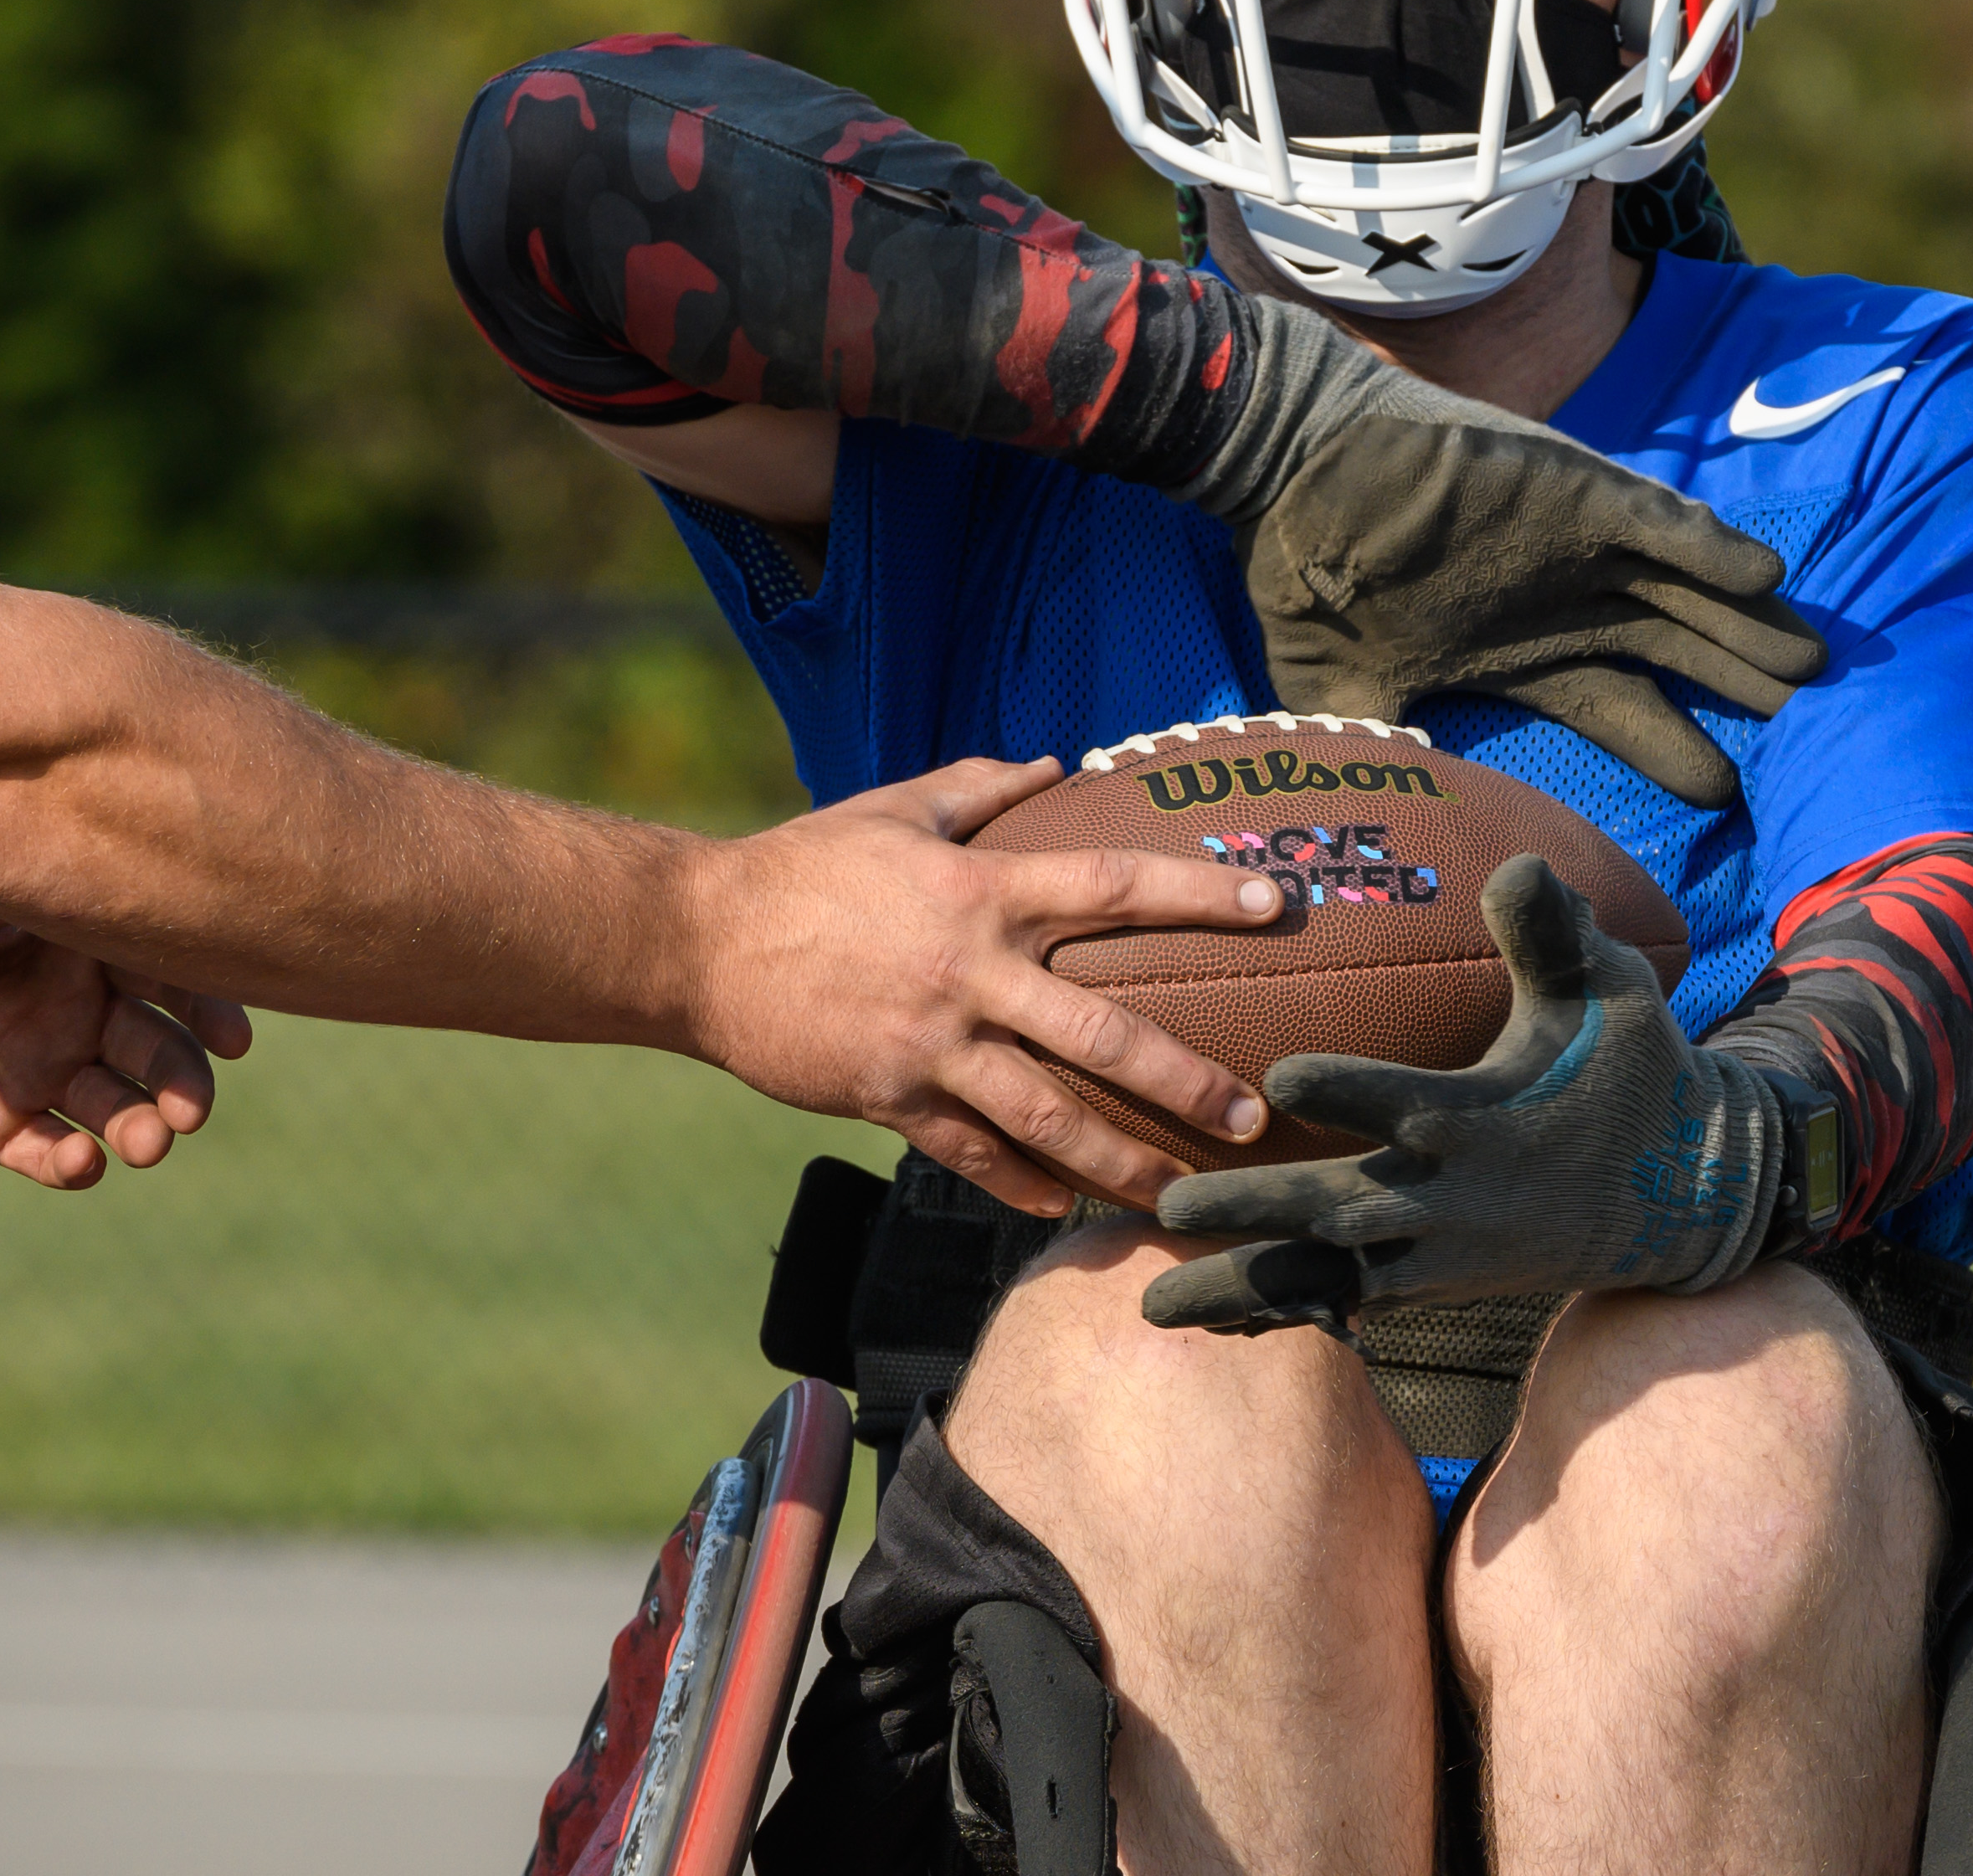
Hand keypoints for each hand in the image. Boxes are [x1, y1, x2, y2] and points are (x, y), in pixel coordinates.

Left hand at [0, 858, 254, 1190]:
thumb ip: (14, 879)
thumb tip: (85, 850)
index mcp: (81, 940)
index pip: (166, 969)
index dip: (208, 1003)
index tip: (233, 1036)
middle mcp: (77, 1004)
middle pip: (158, 1046)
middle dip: (183, 1077)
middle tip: (187, 1108)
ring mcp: (41, 1066)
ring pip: (118, 1104)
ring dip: (141, 1125)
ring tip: (143, 1142)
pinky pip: (50, 1150)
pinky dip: (71, 1162)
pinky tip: (76, 1162)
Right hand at [679, 758, 1283, 1214]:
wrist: (697, 940)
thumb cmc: (800, 867)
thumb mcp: (892, 809)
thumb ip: (981, 786)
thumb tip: (1059, 763)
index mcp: (980, 892)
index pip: (1113, 886)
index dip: (1198, 894)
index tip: (1275, 906)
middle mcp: (969, 973)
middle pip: (1101, 1033)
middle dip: (1185, 1080)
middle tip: (1251, 1117)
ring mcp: (931, 1044)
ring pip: (1048, 1117)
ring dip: (1122, 1160)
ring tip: (1181, 1194)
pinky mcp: (889, 1098)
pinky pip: (971, 1154)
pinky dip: (1022, 1185)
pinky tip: (1064, 1209)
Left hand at [1139, 854, 1795, 1332]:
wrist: (1683, 1192)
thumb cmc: (1634, 1070)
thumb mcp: (1613, 991)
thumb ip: (1554, 934)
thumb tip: (1518, 866)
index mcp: (1485, 1117)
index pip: (1407, 1103)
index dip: (1347, 1089)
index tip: (1276, 1076)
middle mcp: (1453, 1196)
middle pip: (1339, 1206)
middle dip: (1251, 1208)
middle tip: (1163, 1204)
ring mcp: (1440, 1251)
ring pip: (1327, 1277)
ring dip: (1240, 1288)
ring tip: (1147, 1307)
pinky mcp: (1435, 1283)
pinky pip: (1346, 1303)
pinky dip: (1280, 1314)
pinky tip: (1204, 1323)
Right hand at [1193, 305, 1827, 807]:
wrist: (1288, 466)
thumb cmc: (1308, 571)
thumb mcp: (1336, 688)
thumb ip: (1380, 752)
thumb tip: (1389, 838)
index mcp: (1520, 652)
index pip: (1621, 709)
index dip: (1676, 750)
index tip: (1730, 794)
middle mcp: (1564, 602)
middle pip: (1678, 653)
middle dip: (1742, 689)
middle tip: (1821, 737)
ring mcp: (1575, 546)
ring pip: (1689, 591)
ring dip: (1750, 625)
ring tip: (1814, 666)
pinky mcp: (1573, 494)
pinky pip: (1662, 522)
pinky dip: (1711, 547)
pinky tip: (1763, 575)